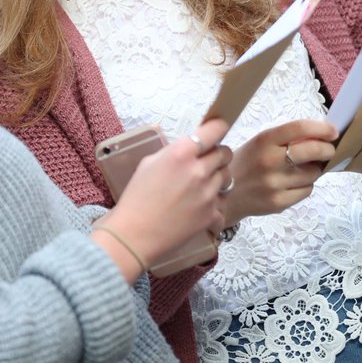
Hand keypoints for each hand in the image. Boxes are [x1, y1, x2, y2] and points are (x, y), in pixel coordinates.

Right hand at [101, 118, 231, 276]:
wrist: (134, 234)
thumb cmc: (135, 198)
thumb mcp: (148, 164)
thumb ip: (173, 153)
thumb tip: (189, 151)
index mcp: (181, 153)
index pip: (215, 130)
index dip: (218, 128)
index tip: (217, 130)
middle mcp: (198, 170)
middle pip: (225, 153)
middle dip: (218, 155)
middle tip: (207, 162)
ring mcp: (208, 193)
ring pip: (227, 178)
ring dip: (217, 179)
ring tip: (201, 187)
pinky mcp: (211, 214)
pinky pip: (222, 204)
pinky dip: (214, 207)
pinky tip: (200, 210)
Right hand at [224, 120, 336, 224]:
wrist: (224, 195)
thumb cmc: (246, 163)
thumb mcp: (260, 143)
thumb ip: (286, 138)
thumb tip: (321, 136)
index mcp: (264, 141)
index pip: (299, 128)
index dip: (322, 128)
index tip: (333, 131)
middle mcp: (270, 161)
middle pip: (313, 151)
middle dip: (327, 149)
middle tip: (328, 150)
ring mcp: (275, 184)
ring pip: (313, 173)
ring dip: (314, 169)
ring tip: (301, 169)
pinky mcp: (278, 202)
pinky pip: (306, 190)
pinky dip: (305, 185)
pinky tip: (293, 183)